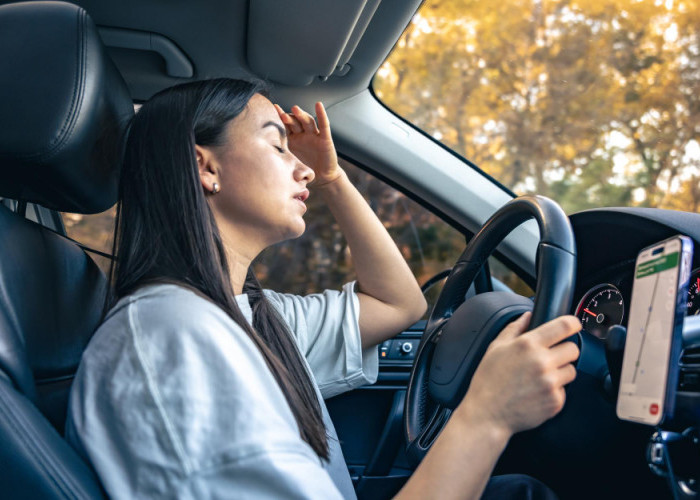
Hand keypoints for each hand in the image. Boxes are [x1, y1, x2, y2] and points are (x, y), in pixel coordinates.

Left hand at [274, 102, 341, 186]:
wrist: (323, 176)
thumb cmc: (308, 168)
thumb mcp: (292, 163)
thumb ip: (283, 160)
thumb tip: (269, 163)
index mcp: (294, 139)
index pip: (287, 125)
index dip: (281, 116)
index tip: (274, 107)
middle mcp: (304, 135)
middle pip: (296, 122)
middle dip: (290, 118)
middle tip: (283, 114)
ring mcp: (314, 136)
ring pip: (307, 122)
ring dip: (301, 115)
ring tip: (295, 109)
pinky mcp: (325, 139)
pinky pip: (324, 126)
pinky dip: (321, 115)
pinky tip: (318, 105)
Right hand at [456, 312, 580, 436]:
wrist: (487, 414)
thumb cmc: (488, 381)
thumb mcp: (495, 348)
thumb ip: (514, 328)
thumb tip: (528, 315)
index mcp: (528, 345)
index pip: (564, 326)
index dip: (572, 323)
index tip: (572, 325)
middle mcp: (542, 362)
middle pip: (573, 349)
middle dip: (564, 350)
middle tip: (549, 357)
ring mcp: (551, 383)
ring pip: (571, 370)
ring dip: (560, 372)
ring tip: (540, 377)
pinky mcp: (555, 401)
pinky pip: (565, 391)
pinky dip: (555, 391)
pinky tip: (537, 392)